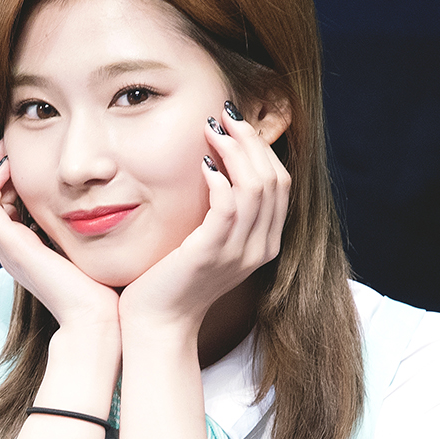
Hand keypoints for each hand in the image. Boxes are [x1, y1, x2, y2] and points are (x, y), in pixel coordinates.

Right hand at [0, 141, 118, 330]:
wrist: (94, 317)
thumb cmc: (97, 288)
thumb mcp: (82, 248)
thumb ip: (75, 227)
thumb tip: (90, 203)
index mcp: (21, 250)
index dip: (0, 181)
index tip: (19, 158)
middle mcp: (8, 250)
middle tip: (4, 147)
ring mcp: (6, 250)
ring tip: (4, 151)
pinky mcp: (12, 248)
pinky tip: (12, 169)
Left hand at [118, 107, 289, 329]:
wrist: (158, 323)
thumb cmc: (174, 279)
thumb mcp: (208, 242)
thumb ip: (223, 211)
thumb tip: (219, 165)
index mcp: (265, 243)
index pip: (280, 184)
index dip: (262, 149)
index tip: (237, 125)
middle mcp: (260, 248)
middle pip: (274, 180)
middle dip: (251, 141)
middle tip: (225, 115)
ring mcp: (239, 253)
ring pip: (256, 187)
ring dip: (235, 151)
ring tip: (212, 130)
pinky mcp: (211, 254)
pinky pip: (228, 206)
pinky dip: (220, 178)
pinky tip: (203, 164)